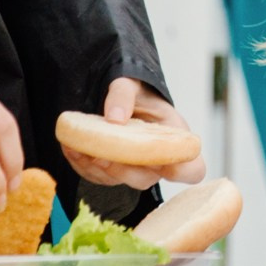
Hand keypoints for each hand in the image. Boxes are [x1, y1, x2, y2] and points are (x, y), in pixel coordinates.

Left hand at [59, 76, 209, 189]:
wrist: (120, 96)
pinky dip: (82, 165)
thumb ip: (123, 95)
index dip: (182, 171)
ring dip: (96, 168)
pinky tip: (71, 147)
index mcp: (175, 139)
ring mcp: (134, 168)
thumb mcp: (131, 84)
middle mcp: (157, 160)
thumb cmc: (136, 90)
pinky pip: (98, 177)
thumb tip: (114, 118)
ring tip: (77, 146)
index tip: (164, 161)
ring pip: (118, 181)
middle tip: (100, 154)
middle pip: (146, 180)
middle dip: (122, 170)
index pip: (193, 169)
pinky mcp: (113, 171)